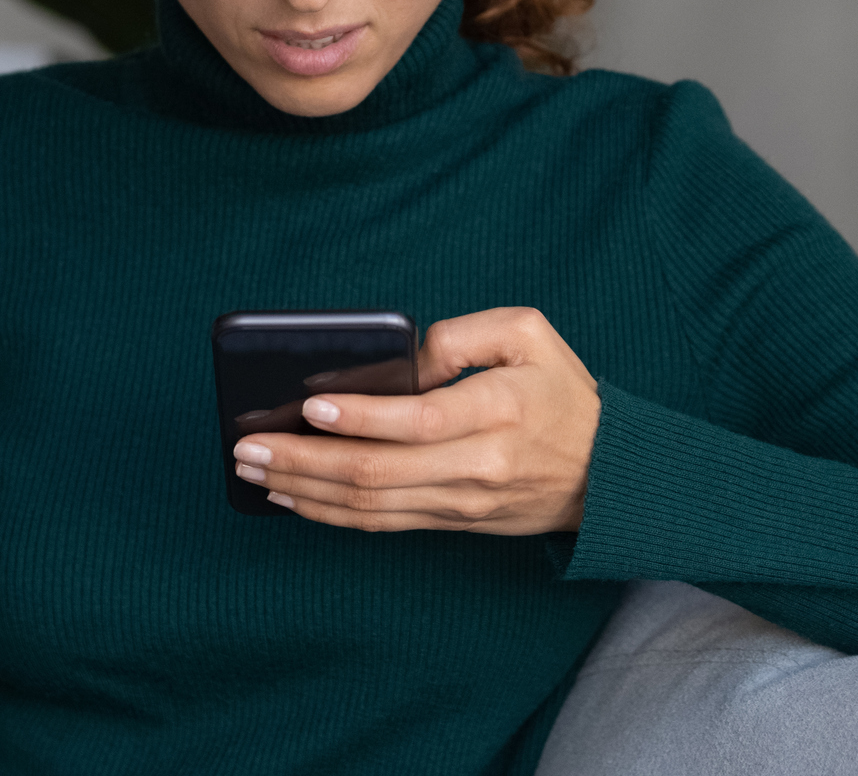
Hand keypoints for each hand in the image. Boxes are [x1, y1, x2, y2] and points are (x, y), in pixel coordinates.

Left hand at [234, 307, 600, 534]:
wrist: (608, 475)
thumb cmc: (563, 393)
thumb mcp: (528, 334)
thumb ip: (461, 334)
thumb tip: (401, 359)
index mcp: (498, 410)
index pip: (418, 422)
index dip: (360, 417)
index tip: (311, 405)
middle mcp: (477, 465)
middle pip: (377, 474)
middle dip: (303, 461)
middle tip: (248, 446)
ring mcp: (462, 503)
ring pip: (371, 507)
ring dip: (304, 491)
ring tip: (254, 472)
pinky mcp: (452, 523)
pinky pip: (382, 524)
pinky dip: (330, 514)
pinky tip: (292, 497)